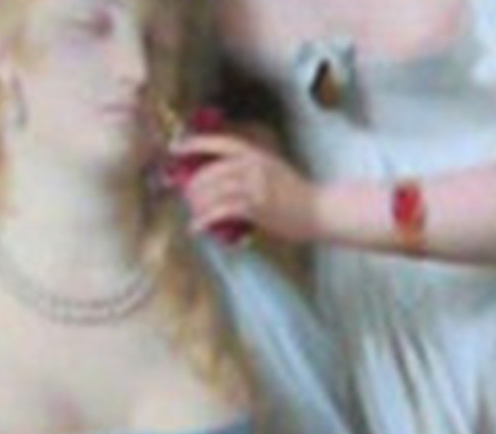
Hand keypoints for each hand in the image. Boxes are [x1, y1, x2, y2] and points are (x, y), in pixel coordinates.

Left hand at [170, 132, 319, 244]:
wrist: (320, 210)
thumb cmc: (296, 193)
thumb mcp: (272, 168)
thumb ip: (247, 167)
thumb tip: (217, 175)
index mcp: (255, 153)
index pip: (219, 143)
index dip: (194, 144)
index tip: (175, 149)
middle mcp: (253, 165)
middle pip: (209, 171)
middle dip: (193, 186)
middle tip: (188, 198)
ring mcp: (254, 185)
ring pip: (212, 191)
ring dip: (197, 205)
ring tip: (194, 215)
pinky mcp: (256, 207)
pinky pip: (221, 212)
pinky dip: (204, 221)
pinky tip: (197, 228)